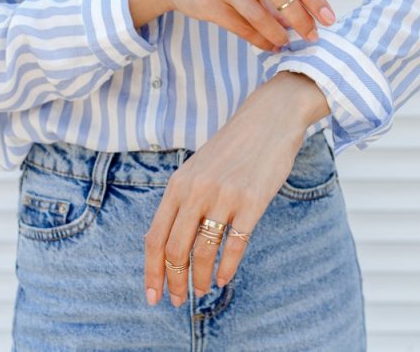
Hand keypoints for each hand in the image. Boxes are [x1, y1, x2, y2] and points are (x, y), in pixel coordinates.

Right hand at [128, 0, 336, 51]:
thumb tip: (302, 19)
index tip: (329, 19)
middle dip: (300, 17)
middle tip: (312, 37)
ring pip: (258, 13)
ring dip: (278, 33)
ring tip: (288, 45)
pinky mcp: (208, 5)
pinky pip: (240, 27)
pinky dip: (258, 40)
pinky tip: (269, 47)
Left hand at [142, 70, 330, 307]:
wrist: (268, 119)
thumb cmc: (233, 148)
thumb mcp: (197, 168)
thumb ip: (182, 200)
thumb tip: (169, 244)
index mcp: (178, 184)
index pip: (155, 237)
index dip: (151, 271)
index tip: (152, 294)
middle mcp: (196, 191)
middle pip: (175, 249)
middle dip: (173, 281)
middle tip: (177, 300)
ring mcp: (224, 196)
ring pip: (203, 251)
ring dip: (199, 278)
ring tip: (200, 291)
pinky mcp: (252, 201)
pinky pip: (235, 244)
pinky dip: (226, 267)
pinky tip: (223, 278)